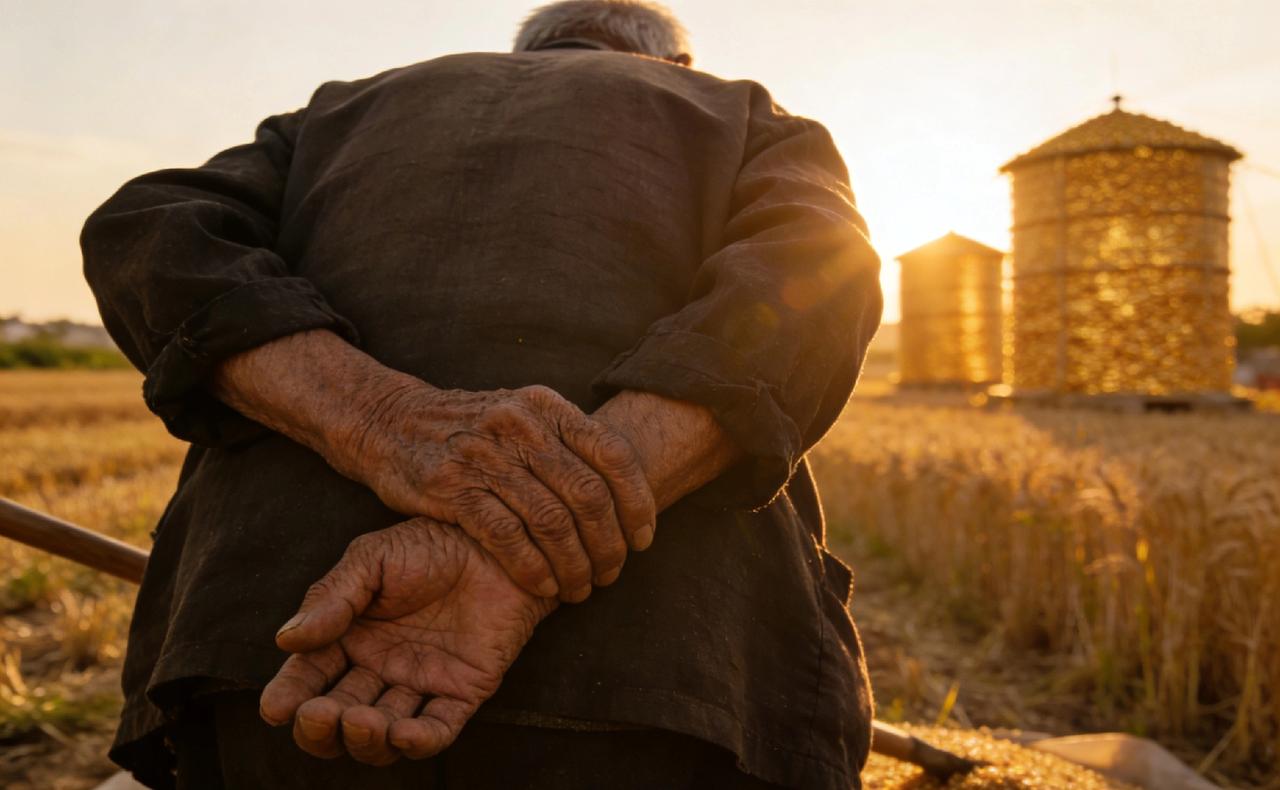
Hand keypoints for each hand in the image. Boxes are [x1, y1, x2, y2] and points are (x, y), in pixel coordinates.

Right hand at [258, 518, 556, 764]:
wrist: (499, 544)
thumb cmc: (432, 545)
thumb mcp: (373, 558)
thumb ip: (332, 597)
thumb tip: (285, 640)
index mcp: (350, 638)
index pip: (309, 677)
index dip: (289, 696)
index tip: (275, 708)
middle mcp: (379, 668)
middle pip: (337, 718)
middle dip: (321, 727)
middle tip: (319, 716)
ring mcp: (420, 684)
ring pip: (382, 735)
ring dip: (366, 739)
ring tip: (360, 720)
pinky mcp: (462, 693)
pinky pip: (437, 730)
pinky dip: (419, 742)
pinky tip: (403, 734)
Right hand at [341, 383, 655, 601]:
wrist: (390, 422)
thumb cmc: (469, 429)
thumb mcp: (521, 416)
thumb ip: (567, 444)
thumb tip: (627, 494)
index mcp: (546, 406)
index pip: (613, 454)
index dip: (638, 502)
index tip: (643, 539)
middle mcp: (520, 425)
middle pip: (588, 494)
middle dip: (609, 544)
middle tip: (612, 573)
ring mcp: (485, 456)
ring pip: (552, 521)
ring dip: (575, 564)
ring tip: (581, 588)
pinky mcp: (452, 488)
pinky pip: (508, 537)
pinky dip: (533, 569)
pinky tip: (544, 587)